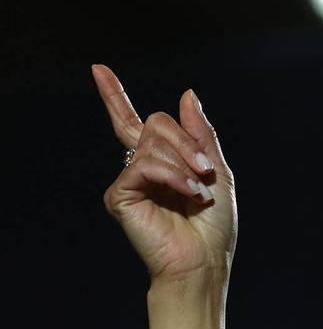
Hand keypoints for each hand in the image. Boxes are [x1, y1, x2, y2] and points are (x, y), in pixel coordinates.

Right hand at [93, 64, 237, 285]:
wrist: (204, 259)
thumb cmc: (213, 224)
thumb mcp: (216, 170)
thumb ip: (200, 133)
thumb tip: (186, 95)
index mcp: (162, 161)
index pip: (133, 123)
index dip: (115, 95)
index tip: (98, 69)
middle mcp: (141, 167)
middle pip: (155, 122)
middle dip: (187, 141)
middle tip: (205, 170)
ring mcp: (129, 180)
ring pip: (152, 141)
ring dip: (185, 161)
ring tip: (197, 189)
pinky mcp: (119, 195)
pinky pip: (145, 164)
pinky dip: (173, 175)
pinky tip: (187, 193)